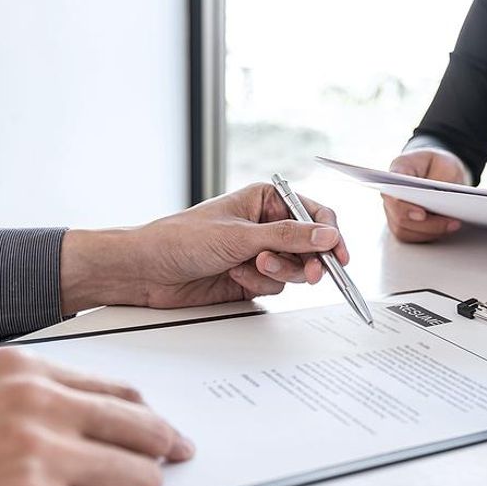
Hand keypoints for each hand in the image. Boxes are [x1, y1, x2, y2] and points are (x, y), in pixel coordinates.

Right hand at [0, 349, 191, 485]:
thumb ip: (32, 409)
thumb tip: (96, 431)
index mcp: (21, 374)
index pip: (122, 395)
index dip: (151, 427)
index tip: (169, 445)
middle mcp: (35, 402)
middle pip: (145, 436)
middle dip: (140, 471)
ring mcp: (36, 451)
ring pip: (138, 485)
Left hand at [59, 183, 349, 311]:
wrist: (147, 271)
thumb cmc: (181, 239)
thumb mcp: (241, 236)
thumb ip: (289, 237)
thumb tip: (328, 235)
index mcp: (265, 200)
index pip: (314, 214)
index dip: (330, 234)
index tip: (339, 255)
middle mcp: (266, 225)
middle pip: (310, 244)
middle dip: (306, 259)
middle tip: (311, 273)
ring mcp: (259, 253)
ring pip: (295, 268)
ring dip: (277, 272)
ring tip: (253, 268)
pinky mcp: (251, 278)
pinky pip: (276, 286)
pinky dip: (260, 284)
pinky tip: (236, 276)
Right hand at [382, 149, 468, 242]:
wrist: (438, 171)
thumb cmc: (439, 164)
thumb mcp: (446, 164)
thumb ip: (441, 180)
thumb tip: (441, 201)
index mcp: (398, 170)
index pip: (392, 190)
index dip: (403, 206)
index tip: (422, 214)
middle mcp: (390, 193)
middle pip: (399, 217)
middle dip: (426, 223)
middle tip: (450, 222)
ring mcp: (393, 210)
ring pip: (405, 230)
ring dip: (430, 231)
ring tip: (454, 224)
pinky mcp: (402, 224)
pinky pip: (412, 236)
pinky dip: (430, 235)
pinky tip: (447, 228)